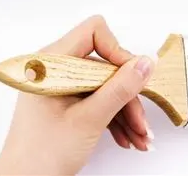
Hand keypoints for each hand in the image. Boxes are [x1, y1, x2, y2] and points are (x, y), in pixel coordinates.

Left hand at [0, 16, 157, 174]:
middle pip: (106, 65)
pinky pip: (99, 99)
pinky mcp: (67, 101)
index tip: (132, 77)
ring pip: (107, 85)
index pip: (94, 32)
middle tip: (141, 121)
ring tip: (140, 136)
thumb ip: (121, 87)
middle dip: (128, 95)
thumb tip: (146, 61)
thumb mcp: (90, 118)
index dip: (117, 52)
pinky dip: (115, 118)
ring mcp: (61, 86)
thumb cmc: (41, 155)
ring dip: (126, 111)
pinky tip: (128, 137)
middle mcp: (54, 70)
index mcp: (50, 64)